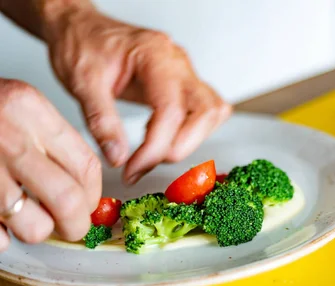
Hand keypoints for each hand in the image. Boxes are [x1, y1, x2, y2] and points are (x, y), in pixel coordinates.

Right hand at [0, 79, 101, 250]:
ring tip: (27, 220)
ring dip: (35, 232)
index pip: (85, 165)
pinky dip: (1, 239)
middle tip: (70, 227)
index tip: (88, 204)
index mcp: (28, 108)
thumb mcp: (15, 103)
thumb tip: (84, 188)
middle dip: (75, 224)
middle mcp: (7, 137)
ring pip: (32, 225)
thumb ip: (50, 138)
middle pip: (67, 200)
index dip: (93, 194)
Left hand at [45, 7, 230, 184]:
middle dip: (181, 146)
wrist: (81, 28)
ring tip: (155, 152)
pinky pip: (207, 112)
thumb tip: (118, 157)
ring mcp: (186, 72)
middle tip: (147, 162)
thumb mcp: (81, 81)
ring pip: (213, 113)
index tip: (133, 168)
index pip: (172, 110)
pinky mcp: (185, 84)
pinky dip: (193, 132)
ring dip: (191, 141)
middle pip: (206, 112)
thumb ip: (101, 121)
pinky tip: (164, 139)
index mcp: (154, 55)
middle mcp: (178, 62)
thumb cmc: (82, 44)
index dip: (156, 147)